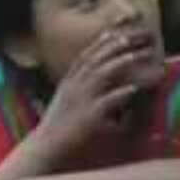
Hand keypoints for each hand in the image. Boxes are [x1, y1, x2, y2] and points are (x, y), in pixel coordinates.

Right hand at [29, 32, 147, 163]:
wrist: (45, 145)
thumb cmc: (55, 126)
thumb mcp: (63, 101)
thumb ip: (75, 90)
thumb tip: (90, 84)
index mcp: (68, 83)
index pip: (83, 57)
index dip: (98, 44)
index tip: (111, 34)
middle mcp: (73, 87)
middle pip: (94, 61)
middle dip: (111, 48)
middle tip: (127, 38)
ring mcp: (80, 100)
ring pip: (101, 75)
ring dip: (119, 63)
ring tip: (134, 56)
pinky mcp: (88, 116)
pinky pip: (107, 102)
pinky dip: (120, 94)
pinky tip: (133, 89)